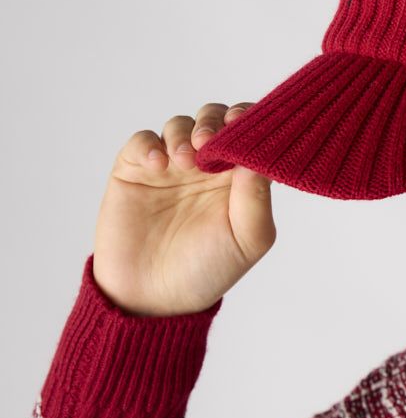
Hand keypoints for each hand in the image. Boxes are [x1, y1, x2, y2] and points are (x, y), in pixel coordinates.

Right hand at [92, 102, 275, 315]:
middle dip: (213, 121)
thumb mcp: (247, 238)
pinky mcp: (135, 171)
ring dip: (183, 133)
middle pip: (213, 118)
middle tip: (209, 141)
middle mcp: (206, 165)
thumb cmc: (209, 269)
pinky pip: (142, 142)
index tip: (245, 123)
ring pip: (179, 125)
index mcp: (237, 176)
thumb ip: (257, 197)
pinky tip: (159, 166)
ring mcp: (170, 166)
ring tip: (186, 160)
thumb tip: (259, 155)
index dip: (248, 119)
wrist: (154, 298)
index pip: (247, 131)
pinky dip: (150, 145)